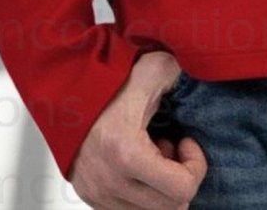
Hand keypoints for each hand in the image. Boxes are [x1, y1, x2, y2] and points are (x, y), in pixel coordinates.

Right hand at [69, 50, 206, 208]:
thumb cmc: (105, 83)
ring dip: (160, 188)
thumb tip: (203, 72)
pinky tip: (138, 164)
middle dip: (179, 178)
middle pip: (170, 207)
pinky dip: (143, 193)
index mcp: (126, 154)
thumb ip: (180, 73)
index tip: (186, 142)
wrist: (63, 92)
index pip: (181, 189)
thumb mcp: (150, 70)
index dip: (195, 166)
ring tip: (153, 156)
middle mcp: (111, 182)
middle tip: (170, 148)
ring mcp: (99, 194)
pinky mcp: (92, 198)